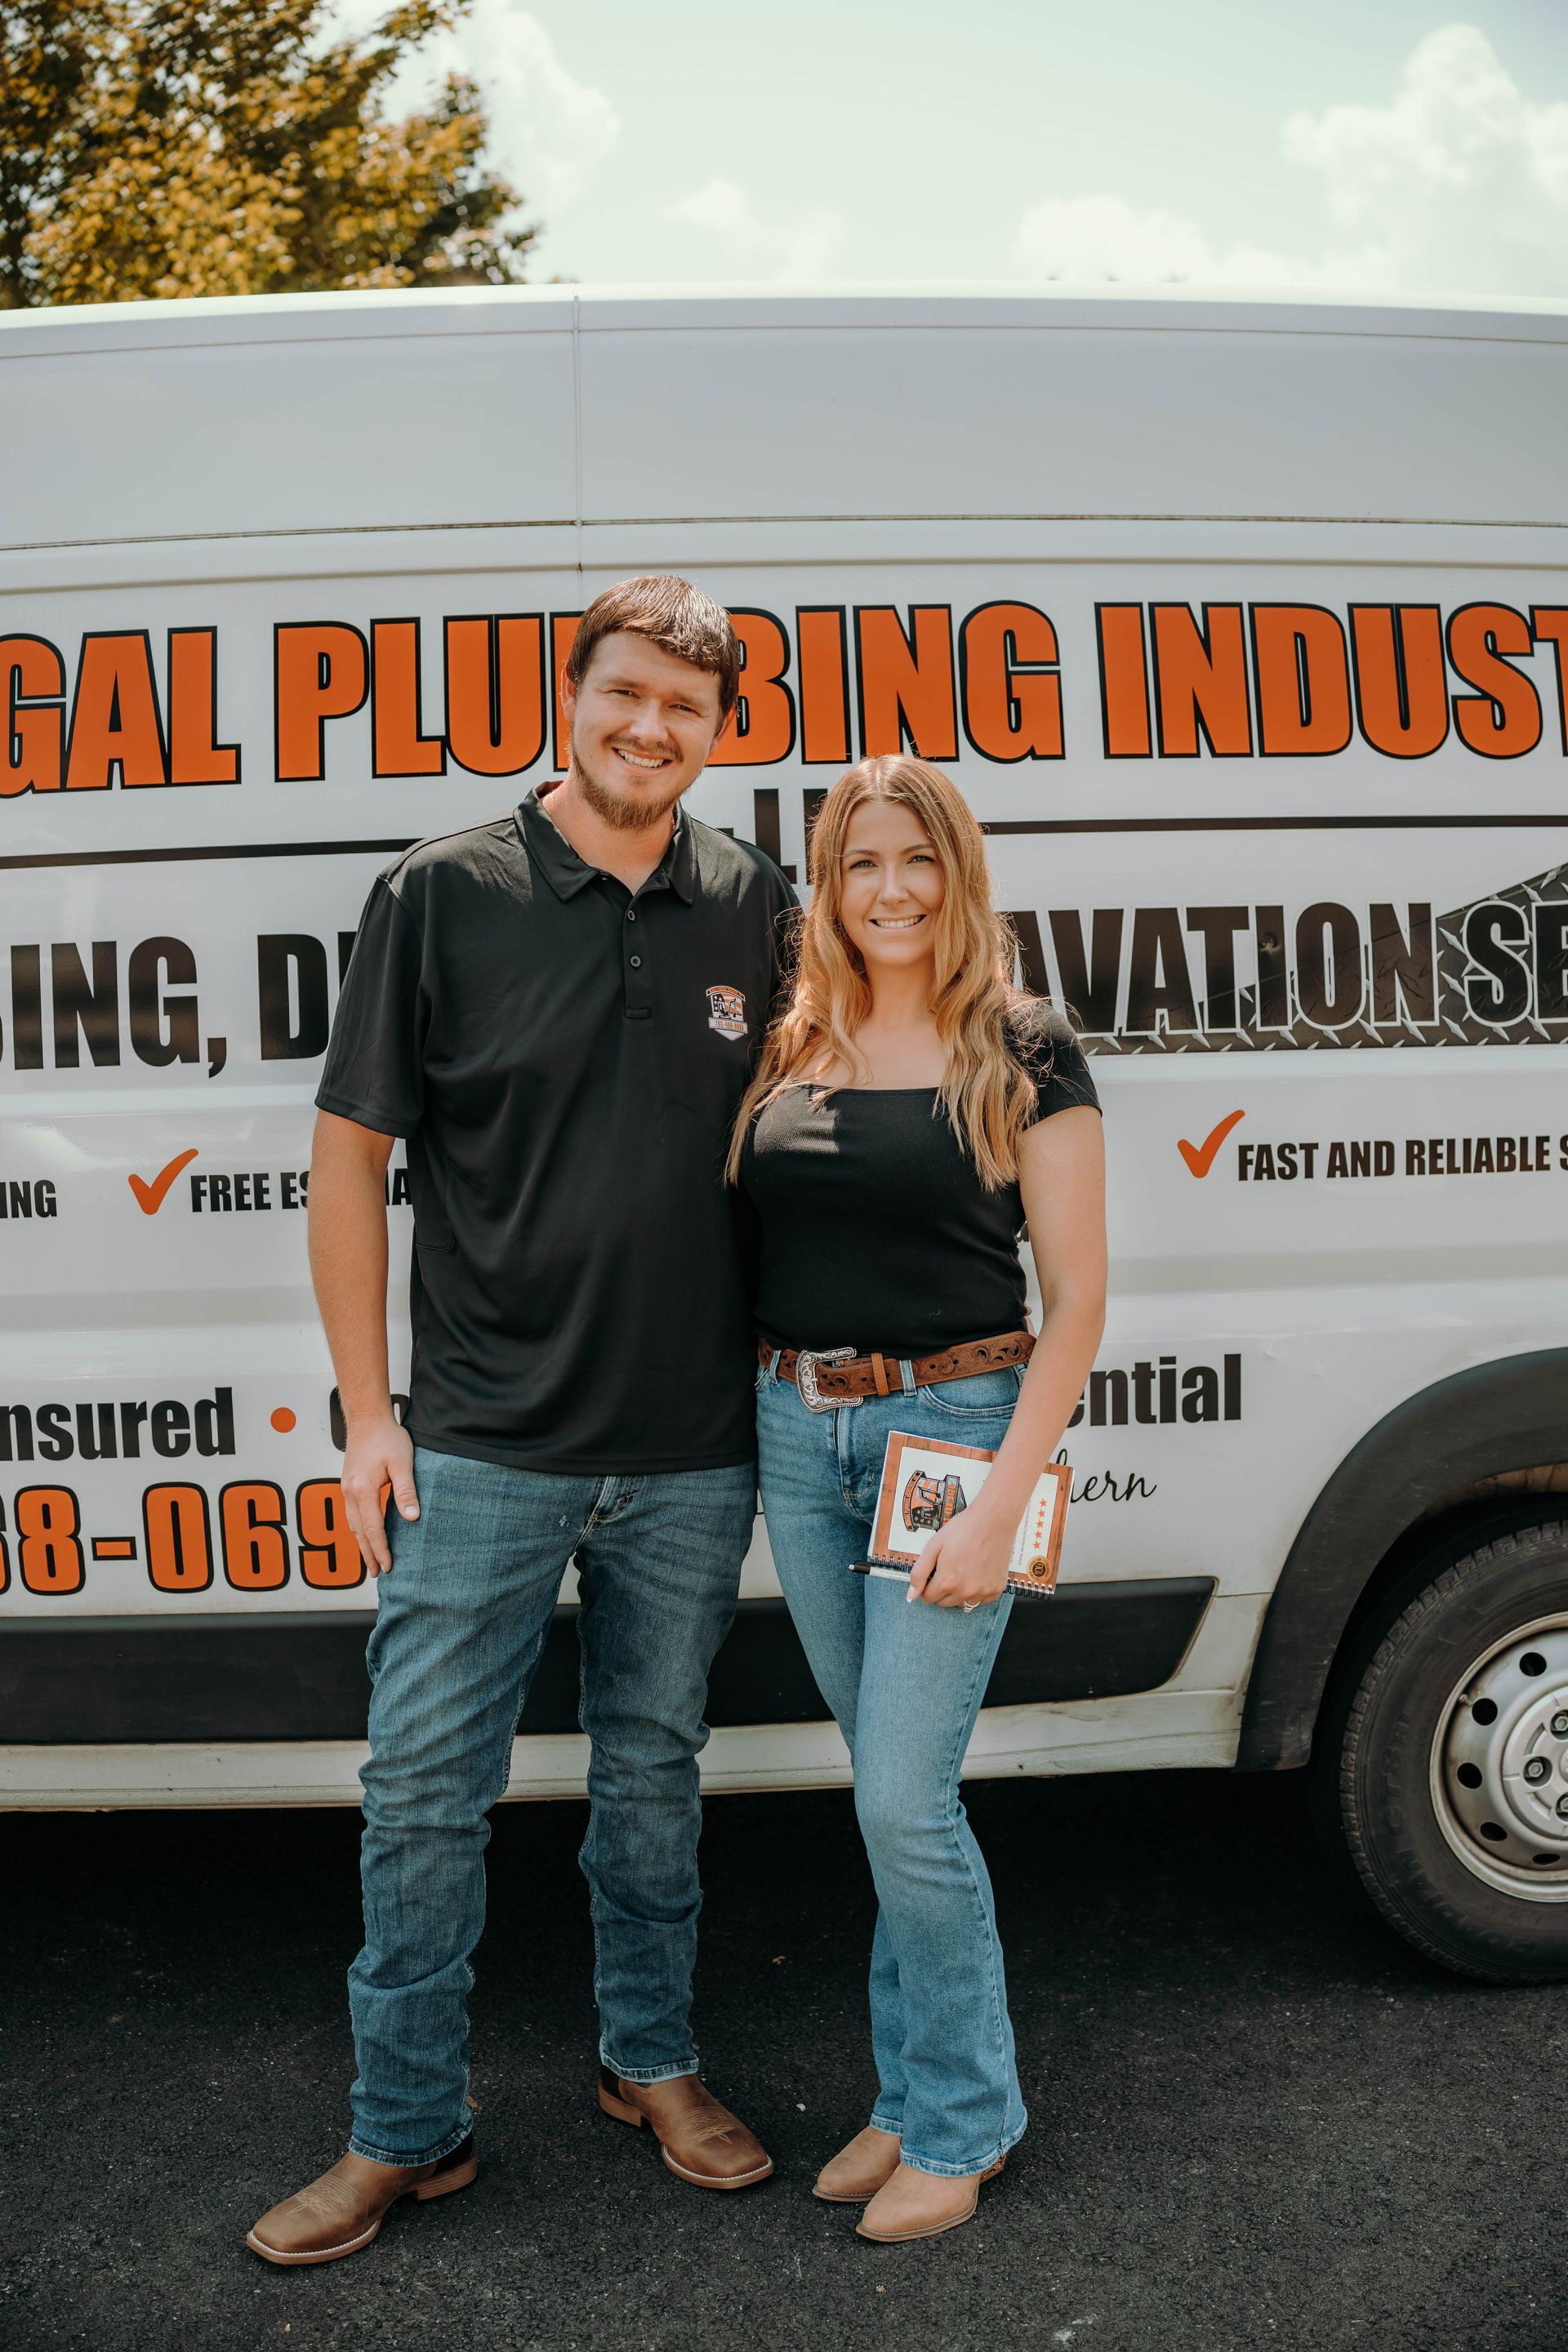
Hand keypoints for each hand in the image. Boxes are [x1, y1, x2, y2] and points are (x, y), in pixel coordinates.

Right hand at [340, 1408, 418, 1575]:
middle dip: (368, 1554)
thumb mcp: (403, 1463)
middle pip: (358, 1532)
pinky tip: (364, 1534)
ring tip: (369, 1560)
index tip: (388, 1567)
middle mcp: (350, 1492)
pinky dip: (358, 1529)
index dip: (381, 1550)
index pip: (373, 1529)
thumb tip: (412, 1518)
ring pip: (352, 1524)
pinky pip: (351, 1514)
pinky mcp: (347, 1484)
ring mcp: (346, 1488)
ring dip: (361, 1544)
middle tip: (376, 1574)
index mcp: (363, 1490)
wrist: (367, 1418)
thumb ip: (406, 1491)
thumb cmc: (386, 1437)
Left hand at [907, 1503, 1012, 1608]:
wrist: (992, 1520)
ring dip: (959, 1592)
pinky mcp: (996, 1589)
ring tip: (963, 1570)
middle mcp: (966, 1590)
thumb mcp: (933, 1547)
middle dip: (942, 1589)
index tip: (934, 1573)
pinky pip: (981, 1600)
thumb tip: (911, 1594)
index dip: (927, 1585)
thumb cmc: (964, 1529)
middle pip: (944, 1602)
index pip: (928, 1597)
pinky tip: (976, 1573)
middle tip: (949, 1568)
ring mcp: (983, 1591)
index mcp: (948, 1581)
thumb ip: (919, 1573)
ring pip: (962, 1603)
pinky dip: (977, 1591)